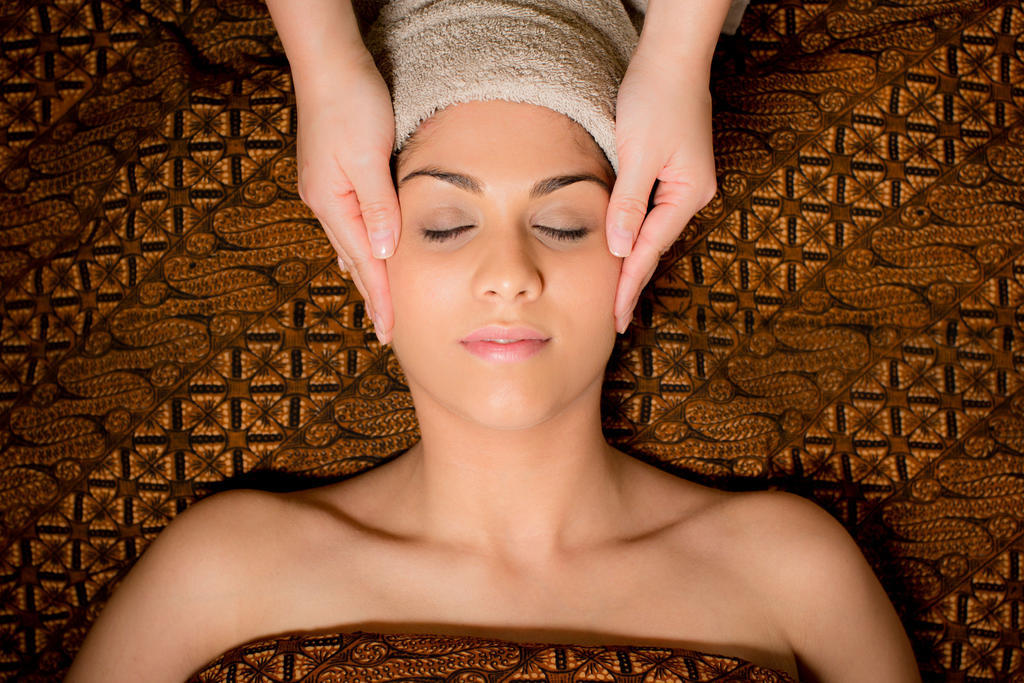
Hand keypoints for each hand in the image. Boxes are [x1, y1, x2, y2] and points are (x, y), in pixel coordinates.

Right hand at [294, 53, 397, 342]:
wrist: (329, 64)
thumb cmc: (351, 104)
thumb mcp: (368, 157)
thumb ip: (378, 206)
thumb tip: (384, 252)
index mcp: (332, 203)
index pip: (364, 263)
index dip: (379, 299)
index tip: (388, 332)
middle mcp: (325, 202)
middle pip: (354, 259)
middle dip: (371, 295)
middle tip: (385, 328)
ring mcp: (327, 189)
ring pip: (351, 243)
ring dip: (365, 273)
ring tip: (378, 301)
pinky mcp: (333, 176)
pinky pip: (351, 223)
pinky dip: (363, 245)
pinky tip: (369, 250)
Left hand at [606, 48, 717, 333]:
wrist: (671, 58)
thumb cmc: (656, 98)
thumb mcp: (638, 153)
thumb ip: (628, 203)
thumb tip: (619, 249)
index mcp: (689, 194)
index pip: (650, 250)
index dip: (630, 285)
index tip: (617, 318)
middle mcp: (691, 194)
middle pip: (654, 246)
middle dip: (633, 281)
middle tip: (614, 320)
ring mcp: (683, 184)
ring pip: (651, 231)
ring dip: (632, 261)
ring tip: (616, 296)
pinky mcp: (671, 172)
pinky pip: (649, 213)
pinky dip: (633, 234)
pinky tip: (622, 250)